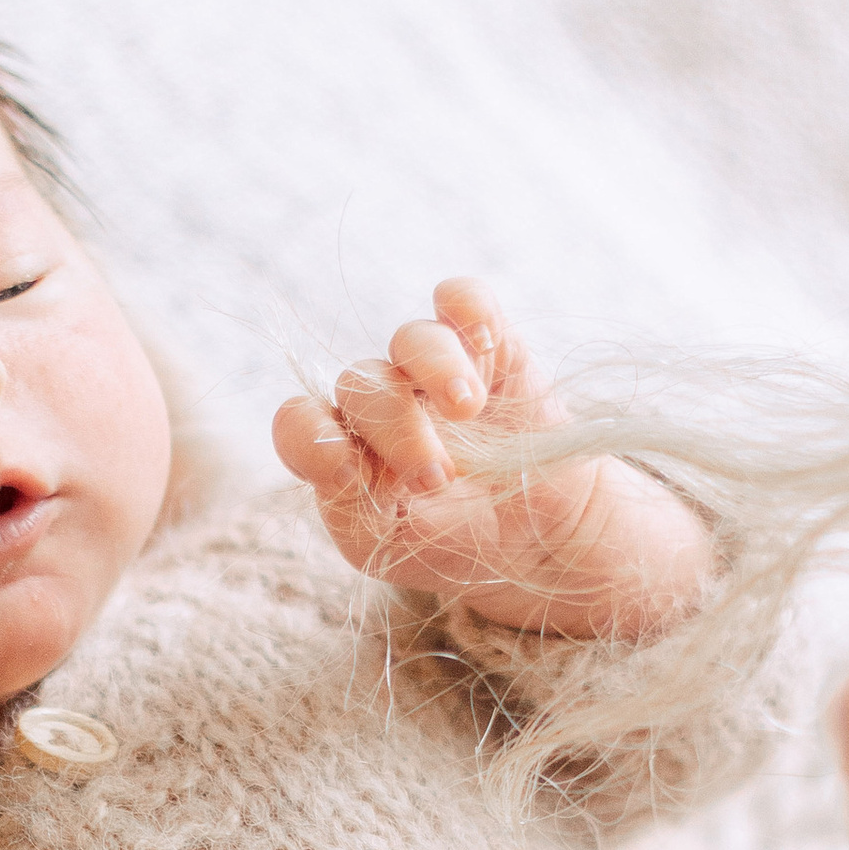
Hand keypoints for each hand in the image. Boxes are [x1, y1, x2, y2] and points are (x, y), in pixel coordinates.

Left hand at [272, 276, 713, 640]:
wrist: (547, 547)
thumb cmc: (457, 549)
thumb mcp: (387, 548)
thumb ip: (346, 506)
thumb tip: (336, 449)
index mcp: (347, 451)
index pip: (301, 420)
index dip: (311, 435)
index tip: (348, 471)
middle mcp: (384, 405)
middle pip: (361, 384)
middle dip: (394, 428)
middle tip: (437, 478)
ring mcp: (437, 374)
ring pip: (411, 339)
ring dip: (434, 370)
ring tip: (467, 409)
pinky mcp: (494, 350)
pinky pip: (464, 300)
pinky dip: (467, 309)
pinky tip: (482, 345)